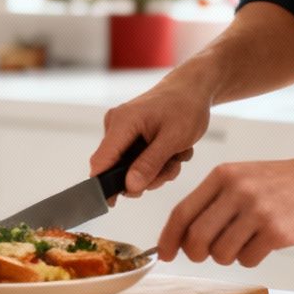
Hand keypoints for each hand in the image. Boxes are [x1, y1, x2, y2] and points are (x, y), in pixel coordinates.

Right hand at [89, 75, 210, 197]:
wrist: (193, 89)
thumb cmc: (185, 107)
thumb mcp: (173, 139)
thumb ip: (150, 164)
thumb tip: (130, 187)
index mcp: (122, 123)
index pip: (100, 161)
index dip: (103, 185)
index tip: (113, 203)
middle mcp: (116, 126)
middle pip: (118, 169)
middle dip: (148, 176)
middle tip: (172, 167)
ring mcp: (123, 132)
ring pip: (133, 169)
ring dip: (158, 170)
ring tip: (177, 155)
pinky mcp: (131, 136)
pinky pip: (139, 161)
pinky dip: (159, 162)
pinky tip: (174, 151)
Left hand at [156, 154, 293, 267]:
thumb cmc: (281, 182)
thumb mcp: (242, 177)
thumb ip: (213, 201)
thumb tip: (183, 236)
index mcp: (222, 175)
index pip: (182, 212)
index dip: (168, 238)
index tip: (164, 254)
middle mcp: (236, 191)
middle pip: (196, 238)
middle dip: (196, 254)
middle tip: (207, 254)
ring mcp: (257, 211)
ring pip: (220, 253)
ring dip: (228, 256)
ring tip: (244, 241)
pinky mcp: (277, 231)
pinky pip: (248, 260)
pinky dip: (251, 258)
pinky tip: (264, 242)